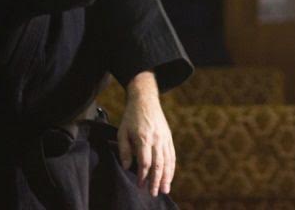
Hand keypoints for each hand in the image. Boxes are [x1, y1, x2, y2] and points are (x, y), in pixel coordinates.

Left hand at [118, 72, 174, 196]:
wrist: (145, 100)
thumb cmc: (131, 117)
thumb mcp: (122, 132)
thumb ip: (124, 151)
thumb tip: (127, 167)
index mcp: (144, 138)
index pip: (145, 162)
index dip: (143, 176)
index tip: (140, 185)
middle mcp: (156, 139)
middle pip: (158, 164)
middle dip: (156, 181)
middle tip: (154, 193)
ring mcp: (165, 138)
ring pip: (168, 161)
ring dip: (167, 177)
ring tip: (165, 190)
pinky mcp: (169, 137)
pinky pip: (172, 155)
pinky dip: (172, 167)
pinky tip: (169, 176)